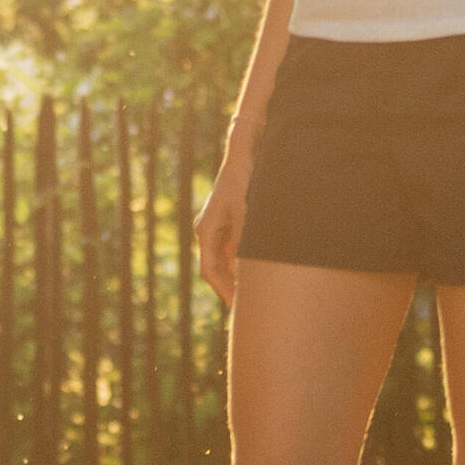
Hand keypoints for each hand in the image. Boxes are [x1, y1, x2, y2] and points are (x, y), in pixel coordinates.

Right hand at [195, 146, 254, 305]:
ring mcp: (219, 228)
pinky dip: (244, 263)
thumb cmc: (244, 180)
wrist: (244, 155)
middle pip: (216, 269)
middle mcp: (209, 231)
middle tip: (246, 310)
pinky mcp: (230, 223)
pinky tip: (258, 274)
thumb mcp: (246, 213)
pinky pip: (233, 250)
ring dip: (238, 277)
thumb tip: (244, 272)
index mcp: (206, 231)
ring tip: (254, 296)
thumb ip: (243, 243)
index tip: (237, 307)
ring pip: (225, 261)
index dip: (224, 290)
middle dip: (230, 288)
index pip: (210, 270)